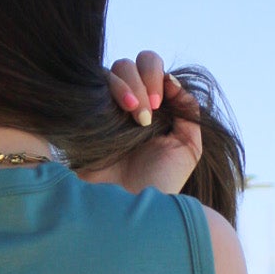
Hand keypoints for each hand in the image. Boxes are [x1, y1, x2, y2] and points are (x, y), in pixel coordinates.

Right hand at [82, 51, 203, 196]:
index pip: (149, 67)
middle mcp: (127, 103)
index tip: (159, 102)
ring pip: (111, 71)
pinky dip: (109, 92)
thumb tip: (172, 81)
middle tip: (147, 112)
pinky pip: (92, 88)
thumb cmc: (160, 183)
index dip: (154, 74)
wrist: (131, 209)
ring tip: (136, 117)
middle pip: (130, 64)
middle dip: (142, 80)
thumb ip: (188, 112)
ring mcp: (105, 109)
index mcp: (152, 106)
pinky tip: (121, 113)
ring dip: (128, 87)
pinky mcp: (86, 118)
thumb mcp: (188, 148)